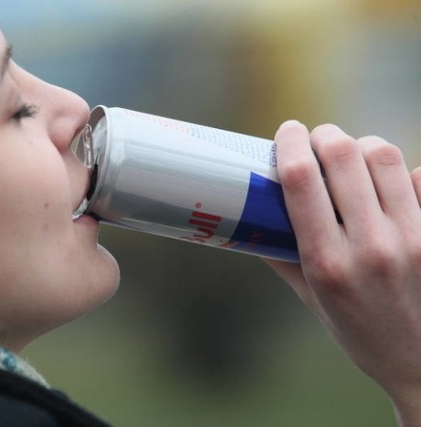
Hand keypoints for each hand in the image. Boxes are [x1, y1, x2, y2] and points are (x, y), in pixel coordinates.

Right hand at [265, 121, 420, 425]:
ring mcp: (412, 238)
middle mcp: (371, 246)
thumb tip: (256, 221)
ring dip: (361, 145)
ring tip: (352, 156)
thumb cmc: (360, 332)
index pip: (303, 180)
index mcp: (327, 263)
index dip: (291, 143)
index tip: (287, 132)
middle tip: (317, 140)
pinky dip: (401, 171)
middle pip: (344, 155)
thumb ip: (283, 257)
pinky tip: (388, 182)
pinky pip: (420, 178)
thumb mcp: (312, 299)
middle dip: (324, 135)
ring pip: (385, 157)